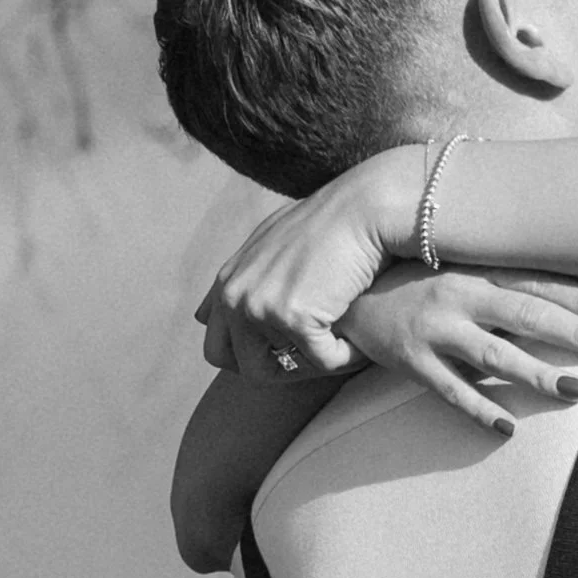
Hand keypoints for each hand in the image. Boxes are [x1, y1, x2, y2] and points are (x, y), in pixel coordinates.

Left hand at [197, 150, 415, 379]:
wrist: (363, 207)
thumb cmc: (330, 221)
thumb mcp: (273, 242)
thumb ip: (248, 276)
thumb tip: (214, 312)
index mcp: (227, 281)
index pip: (217, 344)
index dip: (252, 355)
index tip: (287, 351)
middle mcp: (234, 296)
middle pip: (238, 364)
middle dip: (275, 370)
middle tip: (310, 359)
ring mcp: (260, 308)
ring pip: (282, 369)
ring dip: (313, 364)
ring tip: (341, 346)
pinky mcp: (295, 317)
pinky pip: (324, 361)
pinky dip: (347, 356)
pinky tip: (362, 341)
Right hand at [342, 264, 577, 432]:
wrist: (350, 297)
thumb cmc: (420, 284)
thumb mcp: (462, 274)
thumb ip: (506, 287)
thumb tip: (567, 304)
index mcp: (477, 273)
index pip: (537, 284)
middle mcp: (459, 297)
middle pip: (527, 315)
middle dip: (574, 333)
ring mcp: (435, 331)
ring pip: (495, 355)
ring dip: (537, 373)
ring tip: (576, 390)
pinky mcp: (412, 362)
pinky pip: (452, 390)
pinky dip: (481, 409)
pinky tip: (509, 427)